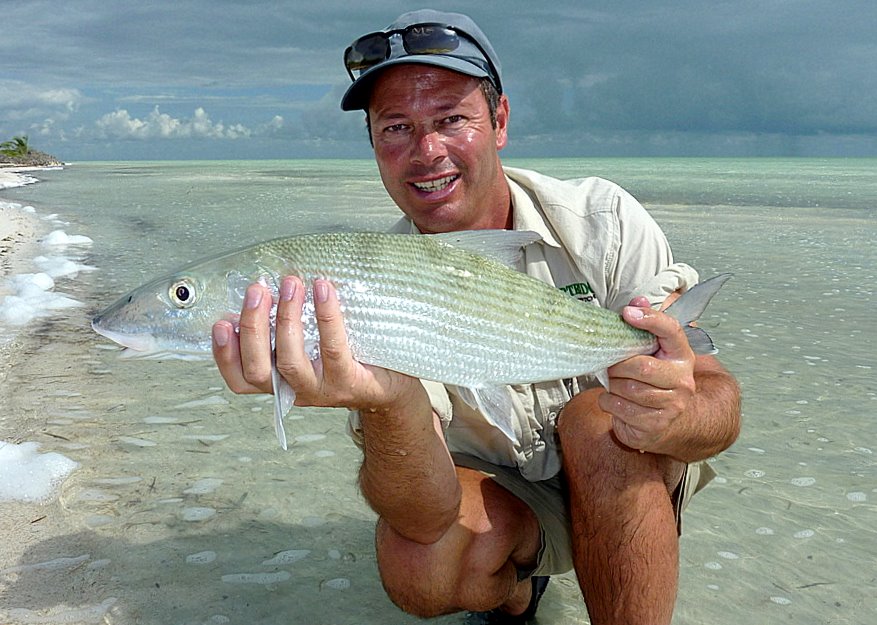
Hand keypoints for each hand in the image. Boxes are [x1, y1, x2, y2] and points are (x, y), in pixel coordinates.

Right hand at [212, 276, 418, 411]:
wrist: (390, 388)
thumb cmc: (347, 360)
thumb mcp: (310, 350)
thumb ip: (287, 330)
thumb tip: (268, 287)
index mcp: (279, 383)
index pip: (240, 380)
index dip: (225, 355)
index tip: (220, 323)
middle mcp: (295, 391)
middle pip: (258, 370)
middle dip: (252, 327)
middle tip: (257, 289)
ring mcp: (321, 389)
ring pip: (290, 361)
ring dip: (286, 319)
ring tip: (290, 284)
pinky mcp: (348, 381)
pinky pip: (332, 348)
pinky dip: (326, 316)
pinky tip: (323, 289)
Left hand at [598, 294, 696, 452]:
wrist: (668, 423)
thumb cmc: (654, 382)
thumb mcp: (653, 353)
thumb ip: (644, 327)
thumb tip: (636, 301)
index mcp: (681, 356)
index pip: (670, 330)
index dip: (650, 319)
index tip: (627, 312)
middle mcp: (682, 380)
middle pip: (641, 366)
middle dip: (618, 366)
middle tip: (610, 366)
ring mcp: (672, 405)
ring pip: (628, 389)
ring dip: (612, 386)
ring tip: (614, 384)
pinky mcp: (655, 425)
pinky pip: (620, 408)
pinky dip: (609, 402)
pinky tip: (615, 401)